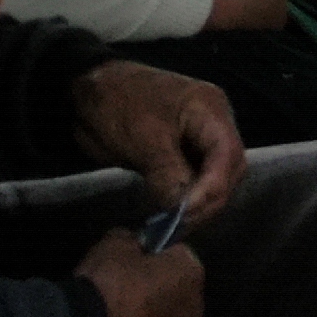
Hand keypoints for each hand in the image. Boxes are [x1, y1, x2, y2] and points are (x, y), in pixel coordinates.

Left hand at [68, 60, 242, 225]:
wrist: (87, 91)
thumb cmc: (116, 104)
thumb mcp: (142, 139)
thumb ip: (167, 174)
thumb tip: (181, 212)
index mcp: (210, 110)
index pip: (228, 154)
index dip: (213, 187)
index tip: (187, 213)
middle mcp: (212, 125)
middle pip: (228, 169)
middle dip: (209, 200)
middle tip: (180, 226)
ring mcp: (198, 140)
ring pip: (215, 179)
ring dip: (199, 204)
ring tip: (174, 226)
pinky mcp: (181, 154)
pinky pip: (195, 180)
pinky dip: (186, 200)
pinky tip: (172, 215)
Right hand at [71, 232, 205, 316]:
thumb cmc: (106, 283)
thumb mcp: (114, 243)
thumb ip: (130, 238)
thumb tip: (132, 242)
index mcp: (191, 274)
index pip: (178, 254)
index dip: (155, 254)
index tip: (133, 259)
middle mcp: (194, 309)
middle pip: (176, 291)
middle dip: (156, 287)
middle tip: (123, 288)